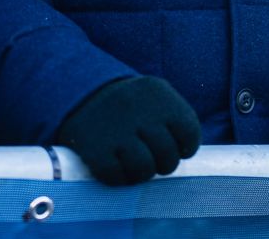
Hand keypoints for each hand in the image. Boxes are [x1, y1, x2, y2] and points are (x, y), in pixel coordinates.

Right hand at [55, 76, 199, 185]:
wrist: (79, 91)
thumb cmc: (127, 105)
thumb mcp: (153, 98)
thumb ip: (173, 122)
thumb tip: (183, 156)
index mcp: (158, 94)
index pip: (189, 132)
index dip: (184, 146)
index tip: (173, 145)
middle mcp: (138, 110)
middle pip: (168, 157)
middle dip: (163, 163)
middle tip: (150, 156)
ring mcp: (115, 130)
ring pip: (144, 170)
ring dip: (141, 173)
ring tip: (133, 162)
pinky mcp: (94, 149)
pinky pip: (116, 177)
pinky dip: (118, 177)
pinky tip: (114, 164)